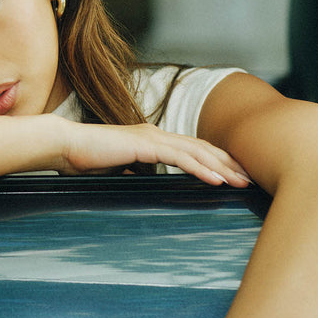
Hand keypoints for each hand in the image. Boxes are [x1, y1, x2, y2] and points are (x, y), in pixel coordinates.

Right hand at [58, 121, 249, 187]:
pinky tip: (217, 179)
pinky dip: (201, 168)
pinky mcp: (145, 145)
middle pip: (203, 148)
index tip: (237, 174)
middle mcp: (158, 134)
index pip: (194, 149)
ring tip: (242, 181)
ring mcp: (152, 137)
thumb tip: (149, 183)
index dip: (218, 161)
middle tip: (252, 178)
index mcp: (154, 139)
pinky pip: (180, 158)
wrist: (65, 146)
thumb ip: (139, 172)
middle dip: (230, 163)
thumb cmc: (88, 159)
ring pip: (197, 152)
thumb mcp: (122, 169)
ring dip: (222, 167)